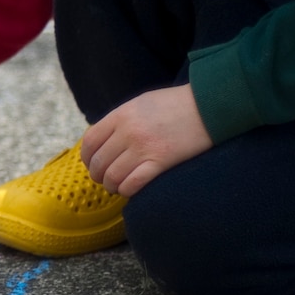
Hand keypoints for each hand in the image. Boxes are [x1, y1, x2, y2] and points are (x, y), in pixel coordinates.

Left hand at [79, 84, 208, 195]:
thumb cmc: (174, 104)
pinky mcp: (160, 163)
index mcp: (120, 115)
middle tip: (104, 179)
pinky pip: (133, 184)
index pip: (90, 141)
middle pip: (99, 162)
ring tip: (116, 187)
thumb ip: (120, 120)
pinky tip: (129, 190)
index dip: (86, 157)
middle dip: (98, 175)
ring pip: (113, 176)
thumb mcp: (139, 103)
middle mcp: (127, 132)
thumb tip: (104, 139)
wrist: (207, 106)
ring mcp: (143, 148)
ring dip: (111, 186)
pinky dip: (126, 191)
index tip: (91, 164)